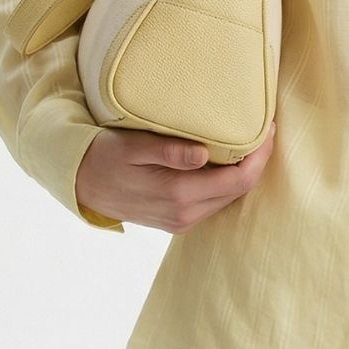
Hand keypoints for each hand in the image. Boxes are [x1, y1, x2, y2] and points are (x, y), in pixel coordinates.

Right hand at [75, 121, 276, 232]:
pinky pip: (214, 201)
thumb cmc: (104, 156)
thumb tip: (205, 154)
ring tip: (250, 140)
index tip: (269, 127)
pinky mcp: (177, 221)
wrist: (79, 184)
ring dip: (244, 172)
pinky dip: (227, 181)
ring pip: (229, 197)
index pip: (239, 180)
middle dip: (257, 161)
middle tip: (265, 128)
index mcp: (178, 195)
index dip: (260, 155)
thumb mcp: (132, 147)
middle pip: (240, 190)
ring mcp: (181, 221)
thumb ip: (169, 151)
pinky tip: (227, 159)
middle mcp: (185, 214)